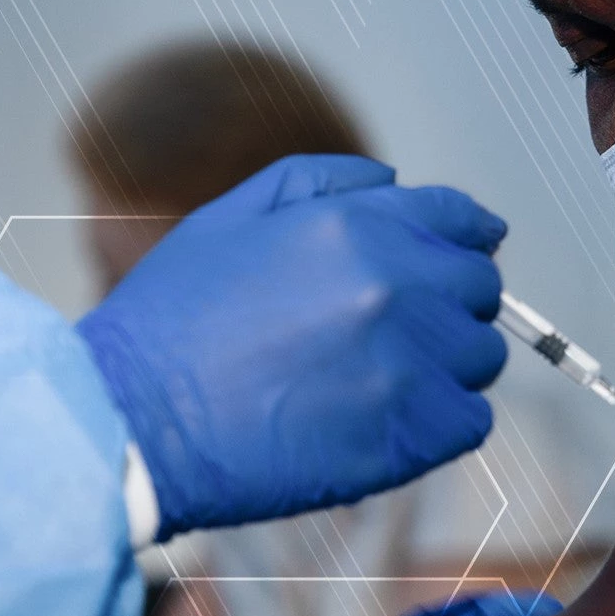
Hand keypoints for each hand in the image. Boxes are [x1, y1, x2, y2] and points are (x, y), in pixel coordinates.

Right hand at [79, 154, 508, 539]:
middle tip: (399, 333)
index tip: (460, 257)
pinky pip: (470, 421)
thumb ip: (322, 182)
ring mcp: (408, 361)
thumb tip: (394, 180)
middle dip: (449, 304)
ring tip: (383, 382)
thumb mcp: (232, 217)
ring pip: (480, 356)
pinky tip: (388, 423)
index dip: (464, 238)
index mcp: (355, 224)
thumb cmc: (171, 321)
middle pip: (479, 288)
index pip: (460, 218)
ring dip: (447, 366)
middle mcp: (394, 283)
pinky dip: (442, 424)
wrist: (134, 422)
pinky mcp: (411, 435)